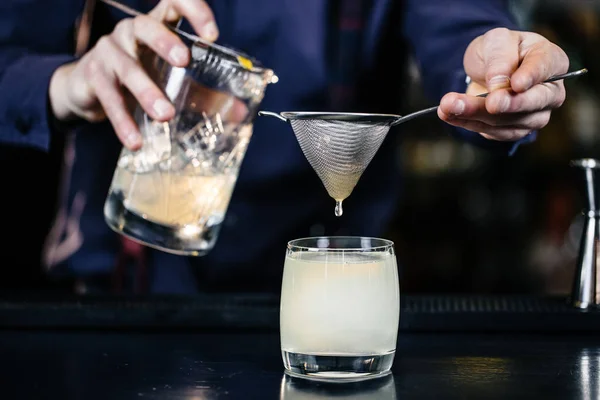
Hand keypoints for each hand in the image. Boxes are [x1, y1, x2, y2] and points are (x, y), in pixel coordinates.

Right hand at [49, 0, 218, 149]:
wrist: (90, 91)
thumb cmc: (142, 78)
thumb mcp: (175, 83)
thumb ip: (205, 95)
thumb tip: (242, 113)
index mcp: (157, 26)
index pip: (173, 3)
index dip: (193, 11)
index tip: (212, 34)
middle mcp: (130, 32)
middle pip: (145, 25)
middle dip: (165, 41)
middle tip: (184, 61)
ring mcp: (108, 51)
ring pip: (126, 66)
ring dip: (146, 91)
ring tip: (164, 115)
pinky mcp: (92, 76)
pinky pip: (109, 97)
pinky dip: (123, 120)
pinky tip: (136, 140)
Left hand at [438, 28, 569, 141]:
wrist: (486, 68)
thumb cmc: (499, 50)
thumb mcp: (496, 40)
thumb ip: (500, 59)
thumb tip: (499, 85)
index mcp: (551, 61)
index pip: (544, 69)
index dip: (531, 77)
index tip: (516, 84)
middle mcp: (549, 93)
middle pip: (532, 103)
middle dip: (507, 105)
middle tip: (490, 103)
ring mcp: (533, 116)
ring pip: (507, 121)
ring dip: (475, 114)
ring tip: (449, 104)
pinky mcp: (512, 130)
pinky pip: (491, 132)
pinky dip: (467, 123)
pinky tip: (448, 114)